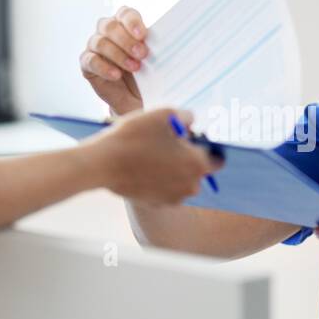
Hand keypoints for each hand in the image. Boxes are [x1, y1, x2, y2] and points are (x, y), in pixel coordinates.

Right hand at [79, 6, 148, 115]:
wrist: (137, 98)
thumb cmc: (148, 75)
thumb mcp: (156, 60)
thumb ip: (157, 48)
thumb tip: (167, 40)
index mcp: (125, 24)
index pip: (125, 13)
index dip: (132, 21)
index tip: (143, 35)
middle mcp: (107, 32)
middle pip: (109, 26)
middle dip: (126, 40)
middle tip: (142, 54)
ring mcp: (95, 47)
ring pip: (100, 42)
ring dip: (118, 55)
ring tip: (135, 67)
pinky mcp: (87, 65)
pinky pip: (90, 61)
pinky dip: (104, 67)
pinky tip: (116, 75)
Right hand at [84, 108, 223, 205]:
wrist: (101, 163)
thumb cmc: (134, 137)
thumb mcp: (165, 114)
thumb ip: (187, 117)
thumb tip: (191, 123)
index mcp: (198, 165)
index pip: (217, 158)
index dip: (205, 146)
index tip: (193, 140)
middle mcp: (190, 186)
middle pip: (197, 170)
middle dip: (187, 158)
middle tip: (168, 143)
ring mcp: (172, 199)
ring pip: (180, 180)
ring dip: (173, 169)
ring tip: (152, 153)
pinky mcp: (155, 204)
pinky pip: (164, 189)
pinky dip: (158, 180)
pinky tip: (142, 166)